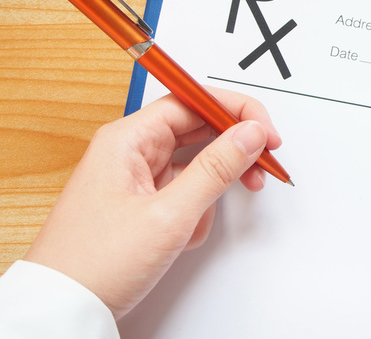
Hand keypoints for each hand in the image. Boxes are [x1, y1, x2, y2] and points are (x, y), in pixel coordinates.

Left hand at [24, 89, 280, 319]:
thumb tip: (250, 134)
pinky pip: (183, 191)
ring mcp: (137, 177)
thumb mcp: (169, 215)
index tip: (264, 131)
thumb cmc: (95, 264)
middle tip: (260, 165)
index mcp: (127, 139)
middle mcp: (131, 151)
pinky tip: (183, 234)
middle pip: (196, 130)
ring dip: (210, 188)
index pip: (192, 101)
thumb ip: (216, 170)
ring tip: (203, 216)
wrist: (64, 310)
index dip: (234, 111)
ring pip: (193, 164)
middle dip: (230, 150)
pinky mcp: (143, 202)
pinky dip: (195, 211)